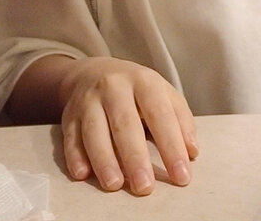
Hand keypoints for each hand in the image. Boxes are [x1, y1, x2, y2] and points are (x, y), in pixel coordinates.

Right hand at [58, 56, 198, 194]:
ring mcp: (89, 100)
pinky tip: (83, 174)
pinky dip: (75, 156)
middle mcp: (115, 88)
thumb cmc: (137, 90)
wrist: (94, 72)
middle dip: (135, 157)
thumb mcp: (164, 94)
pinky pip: (70, 137)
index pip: (160, 115)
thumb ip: (181, 120)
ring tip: (115, 185)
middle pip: (125, 124)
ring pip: (94, 131)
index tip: (181, 175)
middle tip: (145, 187)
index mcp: (145, 82)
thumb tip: (192, 152)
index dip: (172, 146)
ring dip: (104, 160)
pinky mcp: (69, 115)